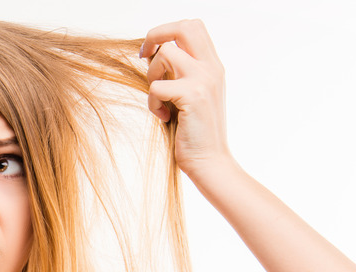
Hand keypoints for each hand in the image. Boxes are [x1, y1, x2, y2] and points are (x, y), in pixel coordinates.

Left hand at [140, 19, 232, 179]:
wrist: (209, 161)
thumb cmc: (194, 132)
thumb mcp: (189, 96)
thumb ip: (179, 74)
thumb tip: (152, 56)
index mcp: (212, 66)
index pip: (192, 27)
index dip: (167, 31)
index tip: (150, 51)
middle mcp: (211, 68)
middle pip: (184, 27)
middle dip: (156, 36)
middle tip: (143, 56)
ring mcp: (204, 80)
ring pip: (166, 53)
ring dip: (152, 75)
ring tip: (159, 100)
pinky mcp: (193, 96)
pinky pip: (157, 86)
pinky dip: (153, 103)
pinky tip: (163, 117)